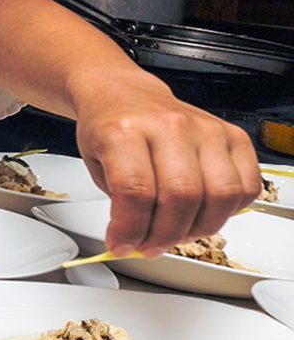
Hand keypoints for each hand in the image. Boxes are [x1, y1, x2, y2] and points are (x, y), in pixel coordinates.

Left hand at [74, 76, 261, 257]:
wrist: (125, 94)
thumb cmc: (109, 127)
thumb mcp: (94, 163)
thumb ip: (117, 204)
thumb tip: (135, 243)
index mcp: (124, 130)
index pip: (135, 190)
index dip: (130, 229)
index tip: (122, 244)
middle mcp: (169, 126)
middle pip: (181, 196)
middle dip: (164, 235)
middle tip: (149, 246)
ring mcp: (206, 129)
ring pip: (219, 195)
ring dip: (198, 229)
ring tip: (176, 233)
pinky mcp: (233, 136)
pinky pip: (245, 187)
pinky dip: (228, 212)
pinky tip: (202, 213)